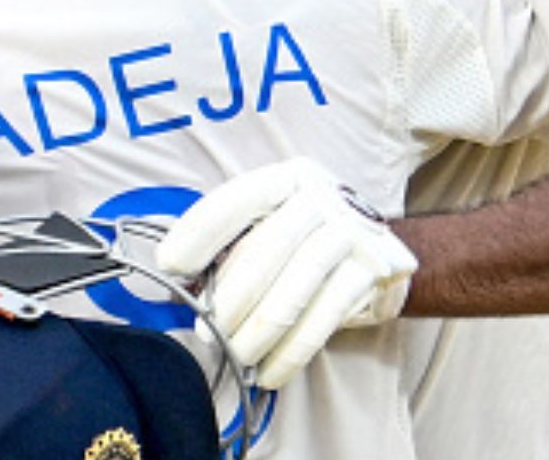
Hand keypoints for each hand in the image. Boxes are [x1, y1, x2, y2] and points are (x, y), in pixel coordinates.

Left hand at [156, 158, 416, 389]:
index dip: (198, 232)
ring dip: (257, 332)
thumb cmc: (306, 238)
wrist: (379, 249)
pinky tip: (270, 371)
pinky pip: (324, 318)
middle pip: (264, 252)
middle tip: (205, 331)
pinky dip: (292, 352)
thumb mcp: (270, 223)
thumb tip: (173, 278)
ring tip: (236, 355)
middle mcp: (323, 197)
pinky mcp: (373, 270)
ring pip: (293, 290)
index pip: (236, 200)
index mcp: (289, 177)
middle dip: (227, 300)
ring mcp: (352, 233)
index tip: (169, 265)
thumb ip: (226, 243)